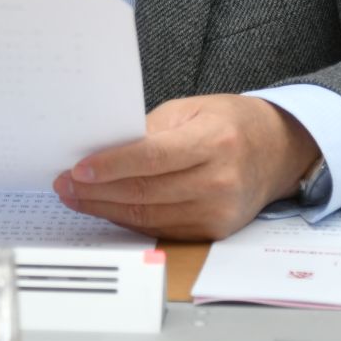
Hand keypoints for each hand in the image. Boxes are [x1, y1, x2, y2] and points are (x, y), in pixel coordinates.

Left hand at [53, 94, 318, 240]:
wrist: (276, 151)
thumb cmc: (230, 123)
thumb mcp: (191, 109)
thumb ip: (150, 131)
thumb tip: (103, 151)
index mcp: (215, 141)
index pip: (153, 158)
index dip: (111, 166)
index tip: (77, 169)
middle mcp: (220, 180)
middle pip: (145, 192)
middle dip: (97, 191)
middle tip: (64, 184)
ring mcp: (219, 211)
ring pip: (148, 216)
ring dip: (105, 209)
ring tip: (76, 197)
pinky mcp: (214, 231)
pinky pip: (161, 229)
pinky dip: (129, 220)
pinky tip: (107, 208)